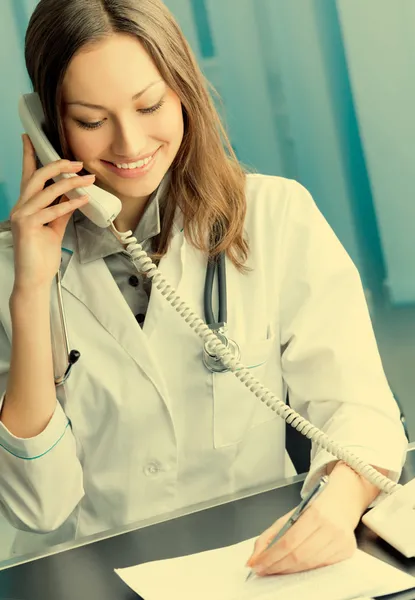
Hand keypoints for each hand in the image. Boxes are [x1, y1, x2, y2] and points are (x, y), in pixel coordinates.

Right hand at [10, 134, 94, 291]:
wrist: (34, 278)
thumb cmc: (41, 255)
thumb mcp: (54, 227)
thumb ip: (60, 210)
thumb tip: (73, 196)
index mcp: (25, 206)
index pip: (27, 176)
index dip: (28, 156)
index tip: (30, 138)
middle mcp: (20, 207)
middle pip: (37, 177)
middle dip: (58, 166)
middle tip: (78, 163)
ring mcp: (22, 216)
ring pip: (46, 191)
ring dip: (70, 183)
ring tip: (88, 179)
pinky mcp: (28, 226)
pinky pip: (52, 210)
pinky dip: (70, 203)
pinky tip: (84, 200)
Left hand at [246, 479, 358, 575]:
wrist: (342, 502)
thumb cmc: (314, 508)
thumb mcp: (290, 515)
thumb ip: (270, 535)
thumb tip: (254, 558)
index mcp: (315, 513)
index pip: (289, 541)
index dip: (271, 556)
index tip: (257, 564)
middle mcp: (330, 527)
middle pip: (299, 555)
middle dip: (277, 565)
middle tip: (263, 570)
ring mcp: (341, 541)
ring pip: (310, 564)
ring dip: (289, 570)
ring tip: (275, 569)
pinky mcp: (347, 551)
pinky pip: (321, 566)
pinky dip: (304, 569)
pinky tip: (294, 567)